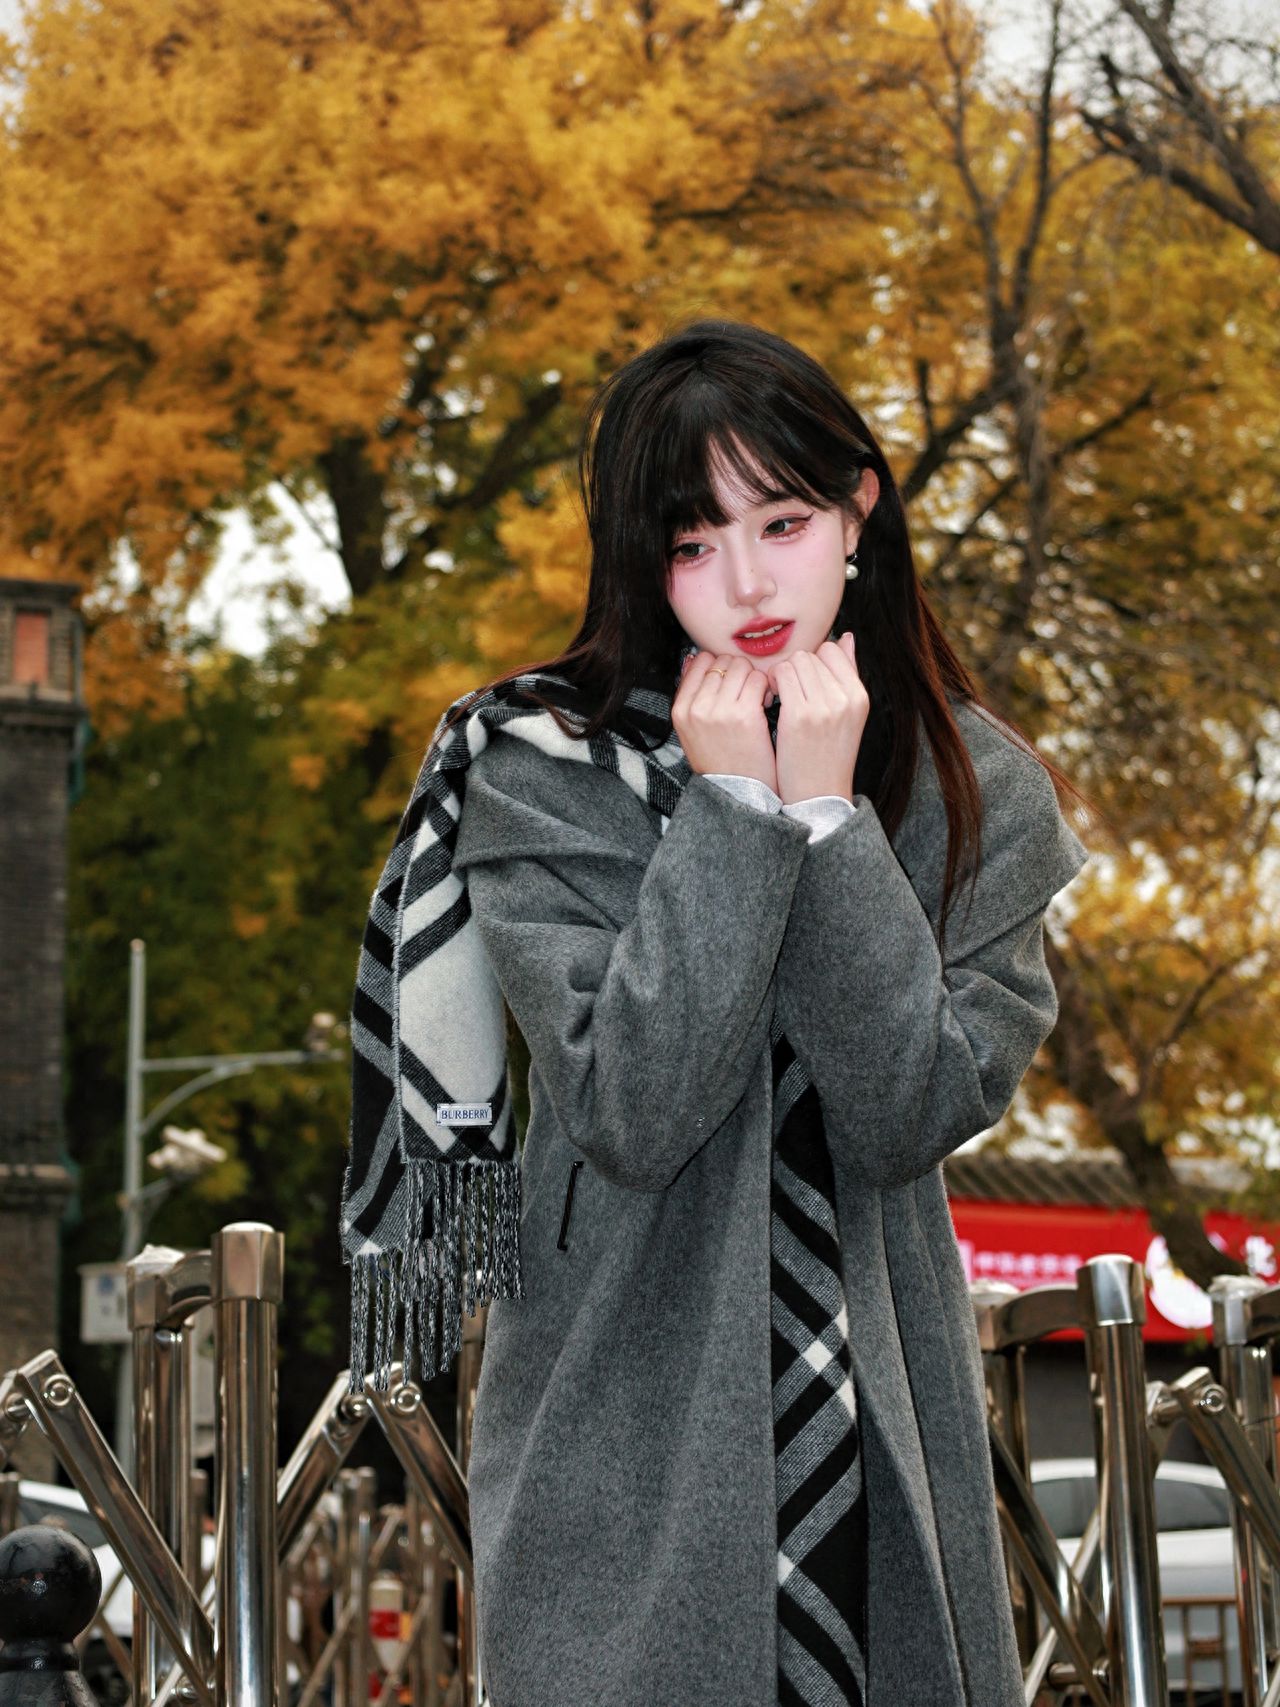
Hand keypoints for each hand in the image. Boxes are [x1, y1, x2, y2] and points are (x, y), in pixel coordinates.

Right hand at [673, 650, 778, 791]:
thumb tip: (694, 658)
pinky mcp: (745, 714)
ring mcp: (719, 710)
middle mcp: (696, 707)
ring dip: (754, 678)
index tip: (731, 683)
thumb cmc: (720, 762)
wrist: (737, 795)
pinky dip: (766, 687)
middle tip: (748, 691)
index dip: (722, 667)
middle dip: (739, 672)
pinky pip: (758, 680)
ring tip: (758, 697)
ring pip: (741, 666)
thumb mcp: (692, 730)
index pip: (700, 661)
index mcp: (680, 709)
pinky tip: (767, 703)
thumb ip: (692, 696)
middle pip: (723, 661)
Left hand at [763, 631, 866, 805]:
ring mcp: (823, 706)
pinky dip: (772, 683)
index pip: (832, 650)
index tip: (804, 680)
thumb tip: (847, 636)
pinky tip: (771, 700)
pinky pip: (781, 677)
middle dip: (794, 667)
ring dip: (781, 674)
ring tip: (780, 695)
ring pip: (794, 662)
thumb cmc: (828, 754)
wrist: (818, 795)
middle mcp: (845, 698)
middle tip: (788, 689)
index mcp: (859, 696)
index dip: (812, 661)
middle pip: (810, 655)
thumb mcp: (849, 714)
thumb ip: (848, 674)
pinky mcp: (799, 716)